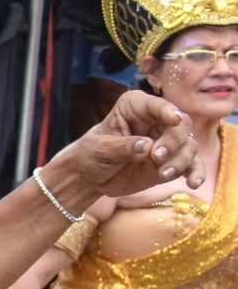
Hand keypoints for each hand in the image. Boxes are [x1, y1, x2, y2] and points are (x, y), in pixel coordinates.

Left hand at [51, 91, 195, 198]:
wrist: (91, 176)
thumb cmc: (92, 154)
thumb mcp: (100, 149)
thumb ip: (123, 147)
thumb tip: (147, 146)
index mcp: (135, 107)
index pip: (156, 105)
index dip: (167, 111)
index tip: (174, 120)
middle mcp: (157, 121)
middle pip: (181, 125)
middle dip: (174, 140)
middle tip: (156, 156)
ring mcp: (168, 142)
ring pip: (188, 145)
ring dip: (181, 160)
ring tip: (162, 174)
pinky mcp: (173, 162)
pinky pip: (192, 165)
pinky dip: (195, 173)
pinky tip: (194, 183)